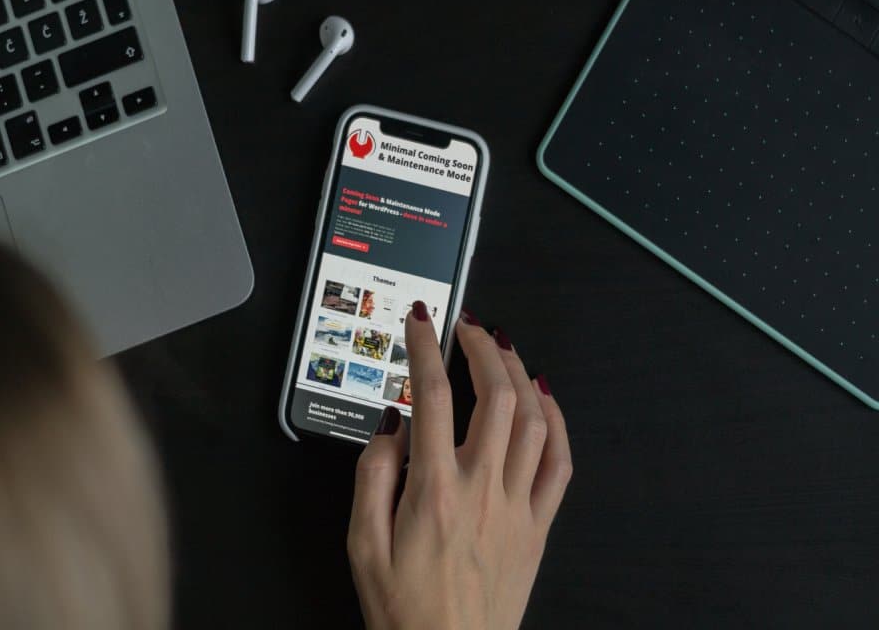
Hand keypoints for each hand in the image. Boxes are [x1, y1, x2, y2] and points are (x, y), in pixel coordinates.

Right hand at [348, 302, 571, 629]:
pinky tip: (545, 398)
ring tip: (502, 348)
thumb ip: (372, 476)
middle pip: (495, 396)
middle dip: (482, 347)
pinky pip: (560, 464)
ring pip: (533, 420)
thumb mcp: (362, 545)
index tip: (421, 320)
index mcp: (435, 490)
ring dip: (519, 373)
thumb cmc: (404, 610)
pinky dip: (557, 423)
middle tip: (467, 325)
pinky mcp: (538, 526)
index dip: (425, 347)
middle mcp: (482, 490)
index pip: (433, 396)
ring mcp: (517, 506)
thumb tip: (391, 424)